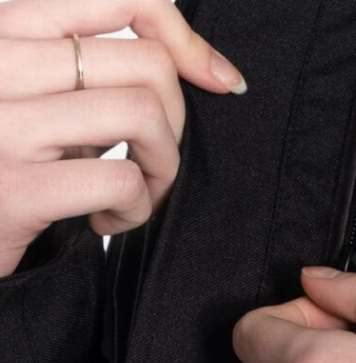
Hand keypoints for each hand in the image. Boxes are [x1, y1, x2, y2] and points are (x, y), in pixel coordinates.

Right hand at [0, 0, 246, 276]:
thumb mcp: (30, 96)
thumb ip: (82, 71)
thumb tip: (191, 62)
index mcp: (5, 29)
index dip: (184, 37)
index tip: (214, 79)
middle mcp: (0, 63)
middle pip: (148, 63)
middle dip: (176, 124)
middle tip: (155, 164)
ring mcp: (5, 125)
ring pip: (143, 114)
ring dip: (162, 169)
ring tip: (137, 195)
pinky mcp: (16, 189)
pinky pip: (121, 181)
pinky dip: (136, 210)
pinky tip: (106, 220)